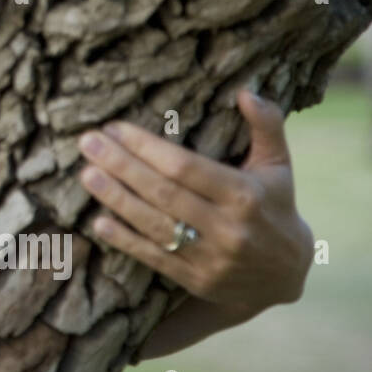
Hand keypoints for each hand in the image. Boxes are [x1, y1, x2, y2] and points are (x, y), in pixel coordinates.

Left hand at [76, 89, 312, 315]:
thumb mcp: (278, 166)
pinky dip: (124, 239)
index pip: (185, 167)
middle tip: (88, 143)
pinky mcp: (196, 280)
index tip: (115, 128)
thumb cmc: (275, 207)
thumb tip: (247, 92)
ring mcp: (211, 258)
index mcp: (245, 195)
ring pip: (154, 225)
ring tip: (86, 174)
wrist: (286, 276)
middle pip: (163, 193)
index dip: (147, 147)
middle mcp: (228, 228)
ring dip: (116, 198)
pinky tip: (98, 221)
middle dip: (121, 166)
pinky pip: (154, 258)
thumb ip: (267, 126)